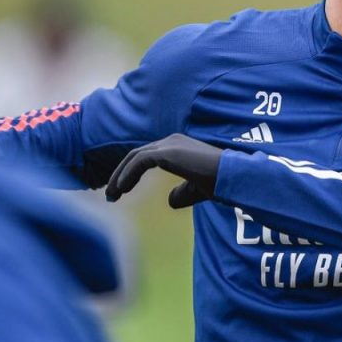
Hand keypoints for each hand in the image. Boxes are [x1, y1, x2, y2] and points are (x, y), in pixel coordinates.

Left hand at [105, 133, 222, 208]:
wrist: (230, 177)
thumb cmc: (218, 182)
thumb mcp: (196, 190)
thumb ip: (182, 193)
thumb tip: (169, 200)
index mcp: (177, 147)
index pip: (146, 157)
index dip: (130, 174)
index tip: (121, 192)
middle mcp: (171, 141)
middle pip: (136, 156)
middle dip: (120, 175)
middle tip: (111, 195)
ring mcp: (168, 144)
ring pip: (134, 158)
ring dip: (119, 177)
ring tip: (111, 196)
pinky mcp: (166, 152)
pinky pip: (139, 162)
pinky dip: (127, 175)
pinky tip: (121, 189)